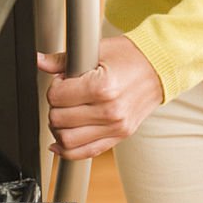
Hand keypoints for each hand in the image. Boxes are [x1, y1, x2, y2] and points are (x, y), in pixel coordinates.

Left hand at [37, 36, 163, 159]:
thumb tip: (41, 61)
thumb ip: (66, 59)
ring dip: (59, 128)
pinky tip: (62, 140)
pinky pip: (85, 153)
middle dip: (55, 106)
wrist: (161, 66)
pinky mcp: (119, 135)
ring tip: (66, 113)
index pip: (57, 96)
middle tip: (65, 95)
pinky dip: (67, 150)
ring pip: (67, 140)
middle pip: (59, 119)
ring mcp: (115, 126)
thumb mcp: (101, 49)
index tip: (63, 81)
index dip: (55, 87)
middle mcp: (109, 110)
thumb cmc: (133, 55)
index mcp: (103, 86)